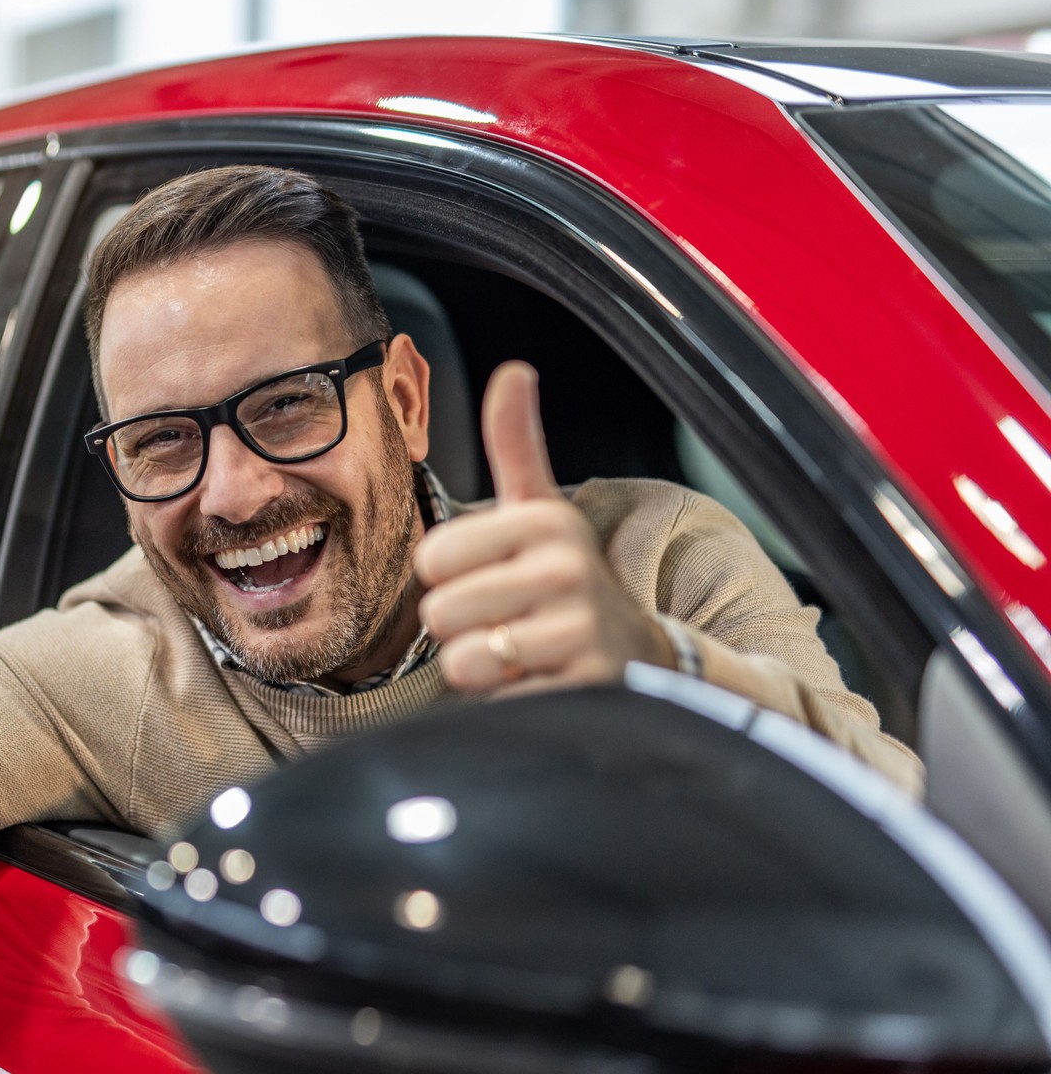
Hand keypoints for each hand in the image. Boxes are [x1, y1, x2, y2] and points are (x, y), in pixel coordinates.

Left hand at [413, 361, 672, 694]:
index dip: (448, 578)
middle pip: (439, 612)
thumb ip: (516, 445)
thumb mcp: (544, 510)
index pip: (432, 558)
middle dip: (461, 629)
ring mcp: (578, 632)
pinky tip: (542, 682)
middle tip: (506, 623)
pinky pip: (497, 704)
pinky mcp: (581, 690)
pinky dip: (507, 703)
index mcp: (545, 521)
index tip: (491, 577)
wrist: (640, 655)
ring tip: (520, 654)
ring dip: (482, 670)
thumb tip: (513, 370)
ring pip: (462, 661)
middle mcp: (565, 570)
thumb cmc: (567, 579)